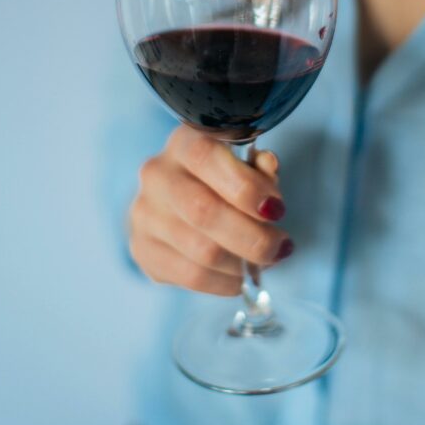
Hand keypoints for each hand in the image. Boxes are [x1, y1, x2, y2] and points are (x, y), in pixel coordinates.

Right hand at [129, 125, 292, 295]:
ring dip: (243, 263)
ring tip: (265, 261)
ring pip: (200, 250)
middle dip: (252, 236)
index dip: (246, 186)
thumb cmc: (222, 179)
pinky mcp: (143, 250)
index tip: (276, 209)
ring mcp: (144, 214)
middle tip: (281, 245)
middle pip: (202, 211)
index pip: (206, 157)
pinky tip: (240, 276)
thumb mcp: (245, 163)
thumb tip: (268, 166)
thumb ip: (260, 166)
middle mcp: (157, 174)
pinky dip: (225, 282)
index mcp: (183, 142)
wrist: (179, 202)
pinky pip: (191, 276)